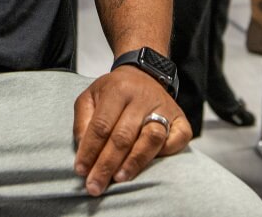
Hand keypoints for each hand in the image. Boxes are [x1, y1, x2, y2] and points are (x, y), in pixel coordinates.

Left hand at [72, 67, 191, 195]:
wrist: (144, 75)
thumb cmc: (114, 92)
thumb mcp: (90, 97)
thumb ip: (82, 121)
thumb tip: (83, 152)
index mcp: (118, 90)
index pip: (101, 126)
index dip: (89, 151)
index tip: (80, 171)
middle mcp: (142, 98)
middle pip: (123, 136)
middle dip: (107, 165)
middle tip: (95, 186)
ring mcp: (165, 108)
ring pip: (151, 138)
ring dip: (134, 162)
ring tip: (119, 179)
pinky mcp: (181, 119)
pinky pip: (177, 140)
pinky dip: (165, 154)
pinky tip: (150, 166)